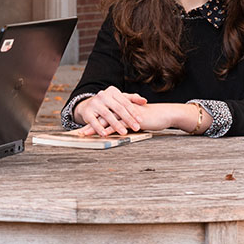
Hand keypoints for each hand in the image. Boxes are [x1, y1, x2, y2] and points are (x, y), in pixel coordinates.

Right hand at [74, 86, 146, 135]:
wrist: (87, 104)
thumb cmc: (107, 103)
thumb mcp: (119, 99)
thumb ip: (132, 99)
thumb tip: (144, 101)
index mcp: (112, 91)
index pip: (125, 102)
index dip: (133, 111)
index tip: (140, 120)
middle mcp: (103, 95)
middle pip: (118, 108)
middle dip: (128, 119)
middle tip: (136, 128)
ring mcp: (94, 103)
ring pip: (107, 115)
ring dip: (116, 125)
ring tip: (124, 132)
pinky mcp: (87, 112)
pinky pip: (94, 121)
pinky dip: (99, 128)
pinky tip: (105, 134)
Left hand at [78, 99, 206, 134]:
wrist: (164, 115)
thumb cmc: (151, 119)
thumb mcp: (135, 121)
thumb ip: (125, 123)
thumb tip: (118, 130)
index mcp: (120, 109)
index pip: (103, 114)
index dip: (93, 121)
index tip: (83, 129)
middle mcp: (120, 109)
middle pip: (101, 116)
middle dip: (90, 125)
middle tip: (79, 132)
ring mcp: (125, 113)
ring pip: (107, 120)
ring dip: (95, 127)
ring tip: (85, 134)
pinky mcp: (131, 118)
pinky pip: (118, 123)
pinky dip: (110, 129)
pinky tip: (103, 134)